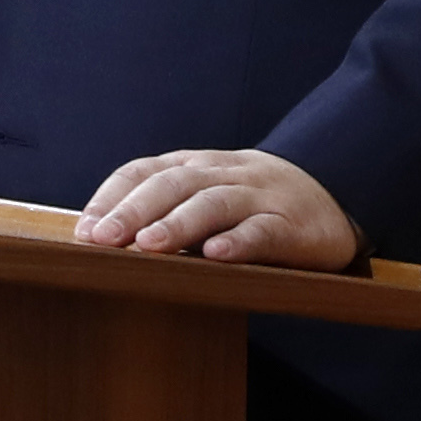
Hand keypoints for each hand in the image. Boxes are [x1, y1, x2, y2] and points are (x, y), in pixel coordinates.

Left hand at [73, 148, 362, 268]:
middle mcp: (223, 174)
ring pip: (214, 202)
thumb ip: (165, 207)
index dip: (113, 197)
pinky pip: (265, 230)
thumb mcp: (207, 192)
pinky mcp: (294, 225)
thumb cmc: (253, 201)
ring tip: (147, 245)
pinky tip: (217, 256)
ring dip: (178, 223)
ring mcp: (260, 196)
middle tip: (101, 240)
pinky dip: (240, 241)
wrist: (336, 189)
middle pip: (173, 183)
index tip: (84, 229)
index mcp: (195, 165)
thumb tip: (102, 240)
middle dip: (133, 210)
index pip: (144, 170)